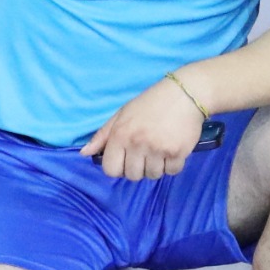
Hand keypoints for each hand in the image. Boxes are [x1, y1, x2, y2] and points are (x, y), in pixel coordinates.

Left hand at [82, 74, 205, 179]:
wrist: (184, 93)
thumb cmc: (150, 103)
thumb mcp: (122, 114)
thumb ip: (103, 135)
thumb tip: (84, 153)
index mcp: (120, 134)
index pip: (110, 170)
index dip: (118, 168)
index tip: (126, 159)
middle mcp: (137, 144)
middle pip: (132, 176)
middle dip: (138, 168)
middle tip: (146, 152)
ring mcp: (158, 149)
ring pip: (152, 175)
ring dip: (156, 167)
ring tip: (160, 150)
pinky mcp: (177, 152)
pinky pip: (172, 172)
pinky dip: (173, 165)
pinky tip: (173, 150)